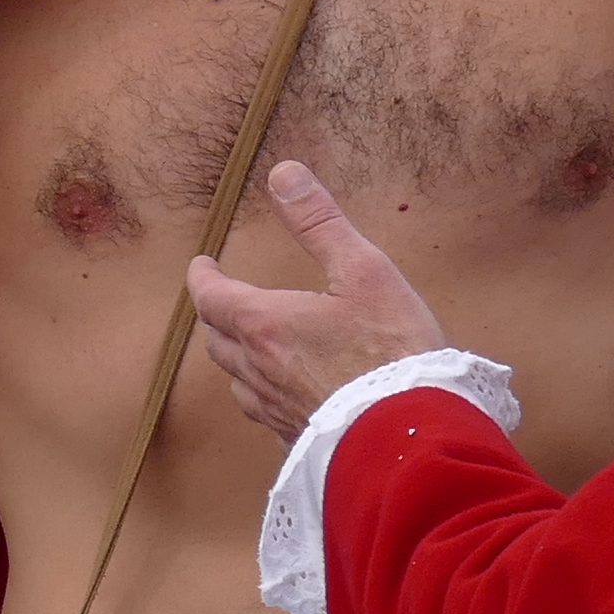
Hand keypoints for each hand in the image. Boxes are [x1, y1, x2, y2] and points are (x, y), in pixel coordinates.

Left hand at [186, 161, 452, 441]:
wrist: (411, 433)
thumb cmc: (393, 349)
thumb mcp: (363, 270)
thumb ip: (320, 223)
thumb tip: (283, 175)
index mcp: (265, 324)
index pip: (210, 297)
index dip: (202, 278)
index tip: (202, 265)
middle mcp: (258, 369)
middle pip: (217, 340)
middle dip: (217, 314)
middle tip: (224, 299)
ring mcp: (274, 409)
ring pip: (236, 380)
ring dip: (235, 356)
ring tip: (250, 343)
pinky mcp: (296, 438)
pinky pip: (264, 413)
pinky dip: (263, 393)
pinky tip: (285, 393)